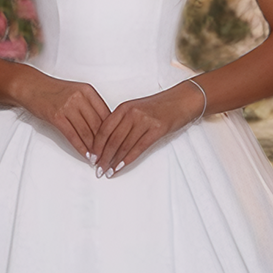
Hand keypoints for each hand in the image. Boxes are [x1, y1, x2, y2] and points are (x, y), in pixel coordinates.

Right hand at [11, 66, 109, 159]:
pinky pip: (72, 135)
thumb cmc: (53, 91)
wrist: (31, 87)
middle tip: (109, 156)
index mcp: (88, 91)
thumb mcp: (76, 93)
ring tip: (99, 160)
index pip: (106, 114)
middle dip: (105, 143)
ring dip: (93, 149)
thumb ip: (90, 107)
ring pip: (86, 132)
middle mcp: (80, 97)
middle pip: (98, 125)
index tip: (116, 144)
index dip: (112, 132)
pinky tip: (86, 155)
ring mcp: (68, 106)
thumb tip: (104, 128)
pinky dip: (81, 148)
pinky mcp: (56, 116)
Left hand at [89, 80, 205, 175]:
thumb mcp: (136, 109)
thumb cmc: (159, 107)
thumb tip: (107, 142)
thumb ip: (122, 122)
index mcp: (124, 108)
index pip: (104, 129)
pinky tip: (120, 168)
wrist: (182, 100)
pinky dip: (128, 160)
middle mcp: (132, 113)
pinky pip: (138, 148)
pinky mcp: (157, 129)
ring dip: (113, 161)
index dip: (96, 145)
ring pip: (124, 145)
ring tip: (107, 172)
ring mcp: (144, 121)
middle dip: (103, 157)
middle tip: (97, 169)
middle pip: (112, 139)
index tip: (91, 157)